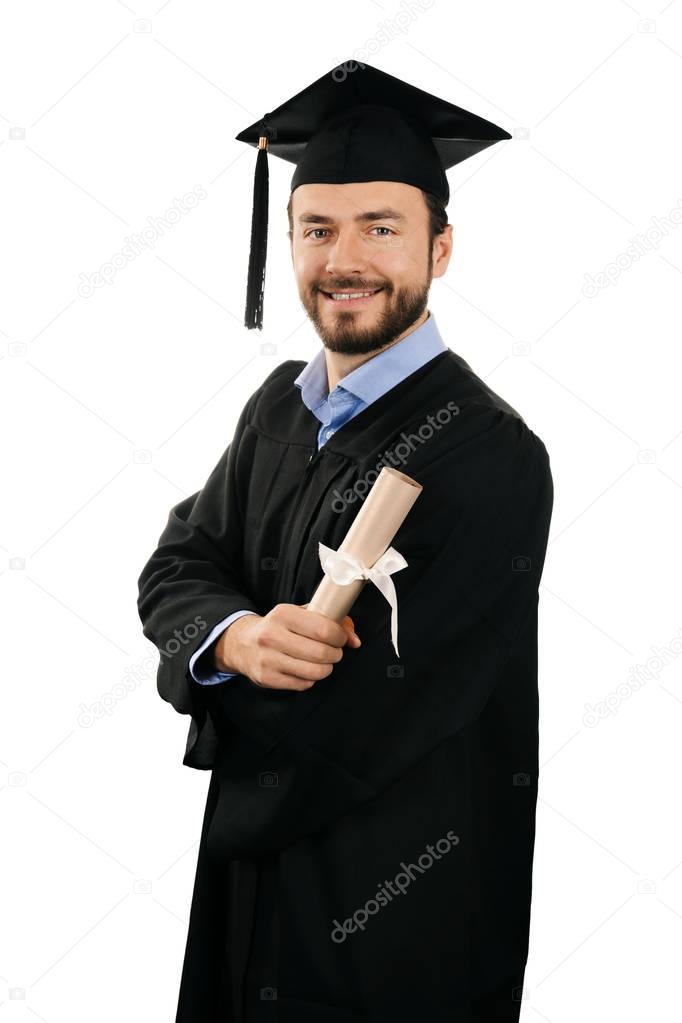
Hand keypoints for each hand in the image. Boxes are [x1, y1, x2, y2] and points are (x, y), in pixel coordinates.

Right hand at [214, 603, 360, 690]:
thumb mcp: (301, 614)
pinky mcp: (267, 678)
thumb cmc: (279, 627)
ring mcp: (268, 659)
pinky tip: (306, 669)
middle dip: (335, 654)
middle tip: (334, 652)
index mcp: (283, 614)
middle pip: (321, 653)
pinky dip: (311, 679)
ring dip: (326, 669)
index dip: (340, 637)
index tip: (341, 638)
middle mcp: (272, 636)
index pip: (323, 629)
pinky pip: (303, 684)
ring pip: (314, 672)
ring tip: (323, 662)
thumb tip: (354, 640)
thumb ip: (332, 621)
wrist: (243, 643)